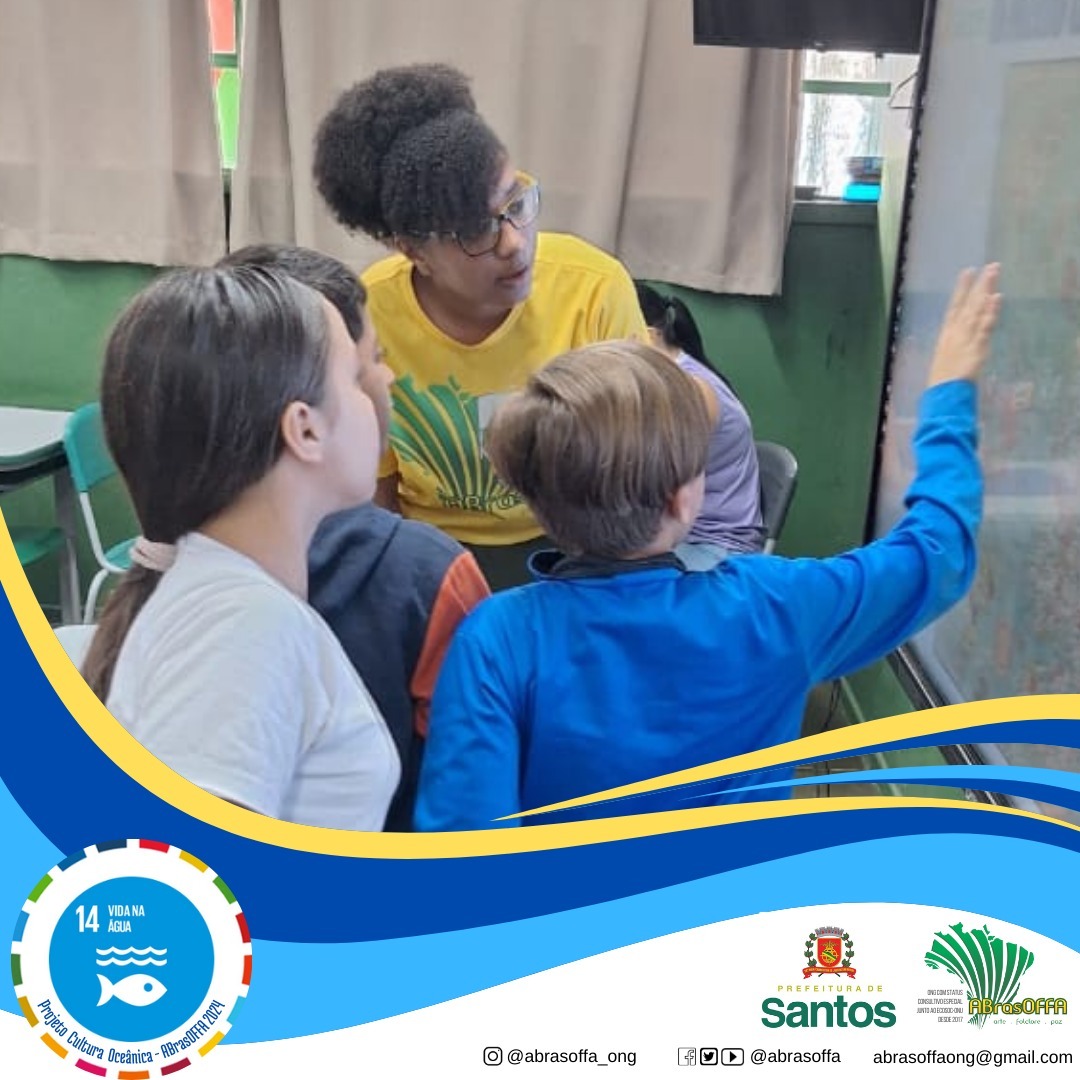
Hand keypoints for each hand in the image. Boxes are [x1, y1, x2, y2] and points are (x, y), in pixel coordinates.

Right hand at [926, 264, 1001, 386]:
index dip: (961, 289)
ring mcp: (965, 338)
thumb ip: (954, 347)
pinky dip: (990, 312)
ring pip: (976, 310)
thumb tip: (958, 340)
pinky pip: (984, 326)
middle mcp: (955, 333)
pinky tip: (996, 298)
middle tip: (990, 266)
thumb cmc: (942, 383)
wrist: (942, 395)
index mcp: (946, 335)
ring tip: (994, 273)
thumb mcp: (945, 360)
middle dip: (979, 284)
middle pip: (969, 304)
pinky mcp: (976, 347)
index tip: (967, 272)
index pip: (954, 307)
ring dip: (986, 291)